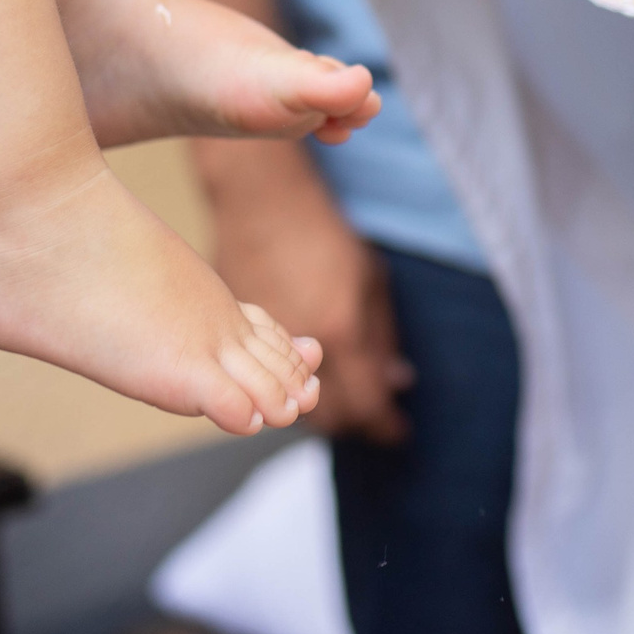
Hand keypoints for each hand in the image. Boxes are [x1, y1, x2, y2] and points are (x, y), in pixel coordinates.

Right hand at [198, 138, 410, 443]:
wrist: (258, 201)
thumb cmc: (319, 232)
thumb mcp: (369, 279)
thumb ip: (382, 338)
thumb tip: (398, 380)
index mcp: (339, 331)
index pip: (367, 405)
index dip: (385, 426)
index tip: (398, 432)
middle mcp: (299, 349)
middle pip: (328, 418)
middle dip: (355, 424)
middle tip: (374, 417)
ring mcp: (263, 348)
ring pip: (292, 407)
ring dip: (319, 412)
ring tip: (342, 400)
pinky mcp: (235, 340)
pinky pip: (263, 382)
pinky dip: (286, 390)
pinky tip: (301, 377)